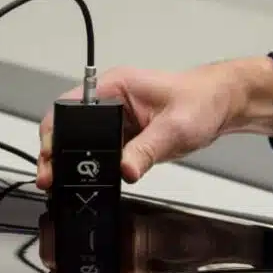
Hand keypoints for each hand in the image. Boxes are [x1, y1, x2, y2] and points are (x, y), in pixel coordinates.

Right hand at [36, 56, 272, 188]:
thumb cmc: (202, 101)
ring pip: (80, 144)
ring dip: (72, 164)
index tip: (51, 158)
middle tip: (50, 178)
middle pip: (67, 128)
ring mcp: (114, 120)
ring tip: (63, 185)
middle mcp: (109, 102)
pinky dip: (92, 169)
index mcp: (114, 87)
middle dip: (55, 154)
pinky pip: (100, 154)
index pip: (68, 109)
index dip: (54, 134)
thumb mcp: (174, 129)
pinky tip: (89, 182)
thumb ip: (146, 151)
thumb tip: (124, 171)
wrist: (222, 105)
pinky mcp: (123, 137)